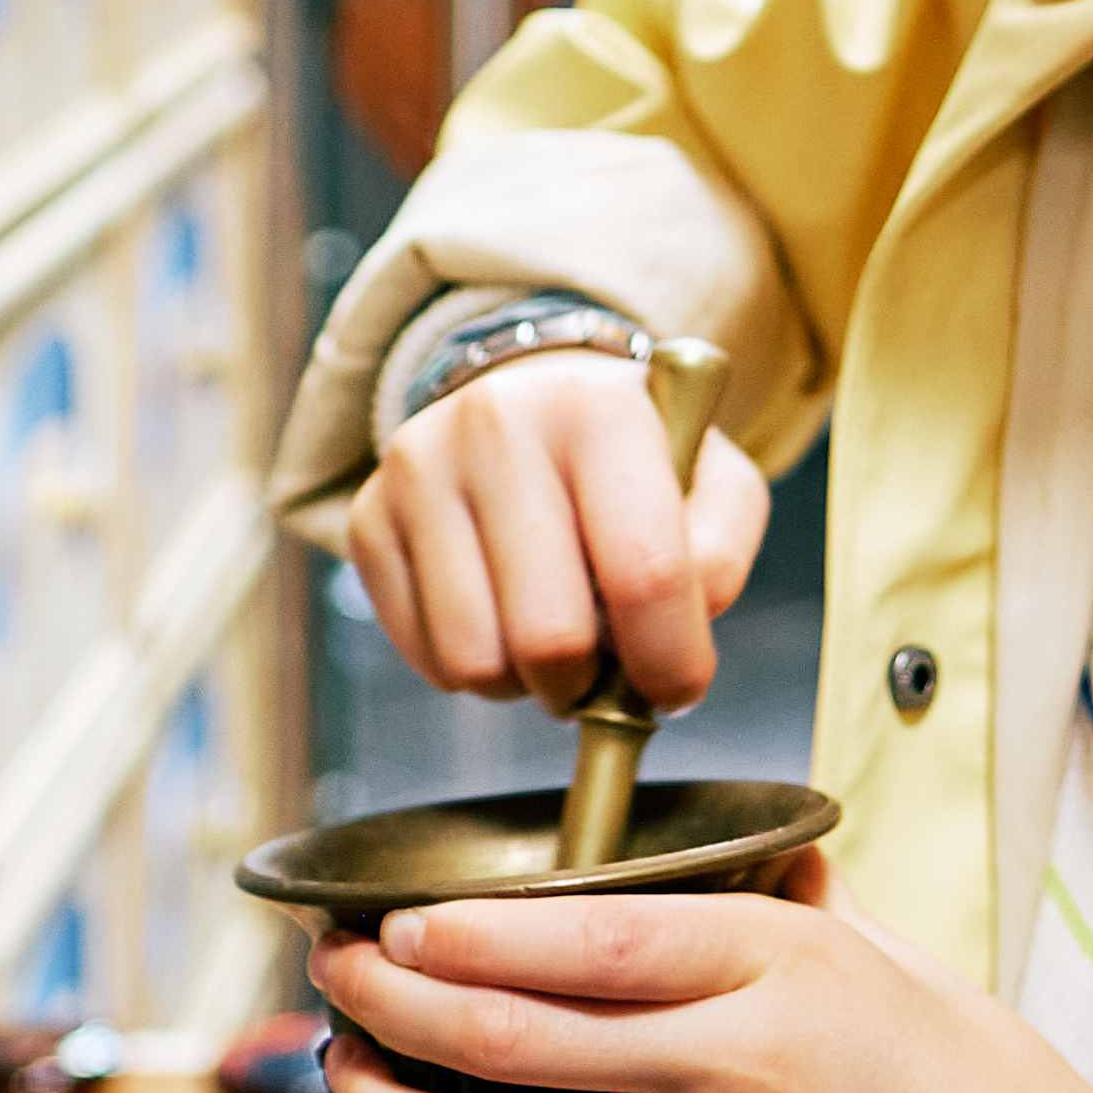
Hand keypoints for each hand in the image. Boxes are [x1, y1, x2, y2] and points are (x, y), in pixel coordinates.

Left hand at [310, 865, 1092, 1092]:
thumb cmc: (975, 1085)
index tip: (390, 921)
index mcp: (770, 966)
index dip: (459, 931)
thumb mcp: (887, 959)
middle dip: (388, 1004)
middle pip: (506, 1034)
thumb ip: (790, 901)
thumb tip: (735, 848)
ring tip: (345, 1083)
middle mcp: (729, 1068)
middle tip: (333, 981)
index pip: (577, 937)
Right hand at [346, 345, 768, 713]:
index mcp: (599, 408)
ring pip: (476, 659)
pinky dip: (474, 670)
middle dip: (590, 685)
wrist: (526, 403)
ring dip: (527, 684)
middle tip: (606, 672)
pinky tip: (502, 622)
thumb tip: (677, 631)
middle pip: (550, 634)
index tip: (677, 689)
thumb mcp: (712, 480)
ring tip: (553, 643)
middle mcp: (496, 424)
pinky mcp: (370, 518)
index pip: (644, 573)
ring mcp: (419, 470)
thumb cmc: (631, 461)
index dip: (670, 660)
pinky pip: (426, 657)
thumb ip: (721, 552)